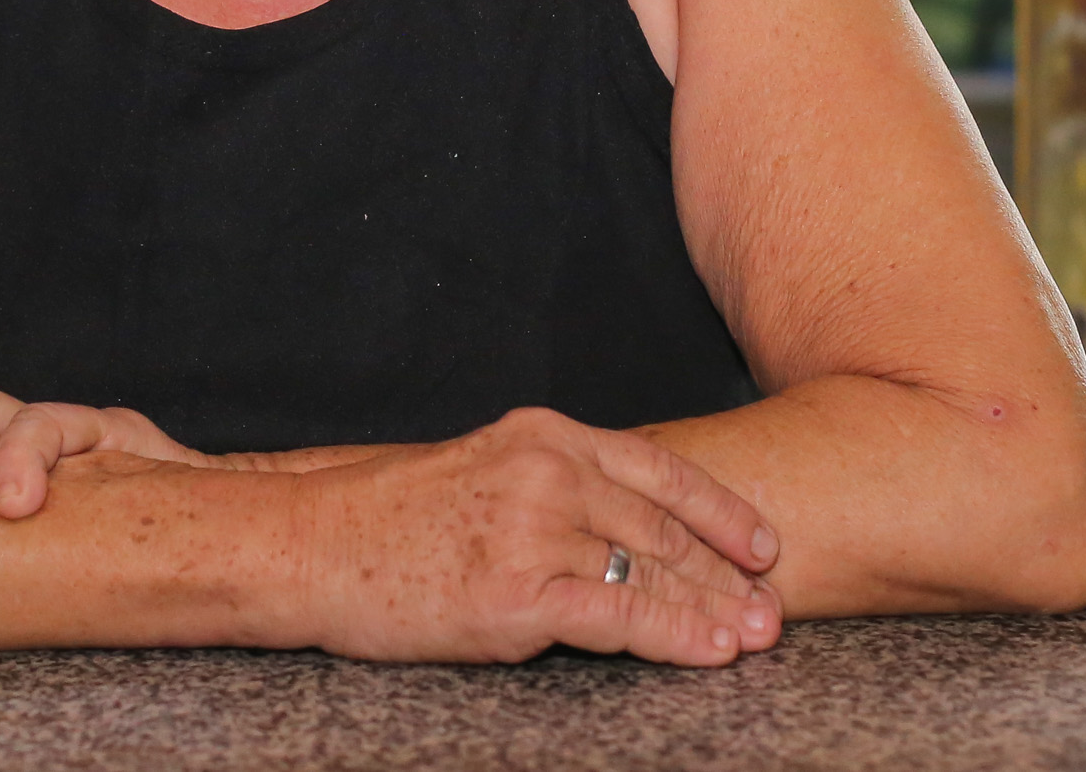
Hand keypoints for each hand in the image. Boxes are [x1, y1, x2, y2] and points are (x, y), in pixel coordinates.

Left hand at [0, 372, 215, 517]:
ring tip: (12, 506)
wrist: (188, 522)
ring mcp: (57, 427)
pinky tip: (44, 499)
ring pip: (12, 418)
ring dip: (7, 459)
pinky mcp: (114, 436)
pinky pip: (77, 433)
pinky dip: (56, 460)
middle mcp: (2, 427)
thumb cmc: (71, 537)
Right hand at [291, 407, 783, 666]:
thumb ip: (553, 484)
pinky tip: (709, 652)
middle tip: (773, 606)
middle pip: (665, 526)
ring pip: (652, 571)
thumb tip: (626, 525)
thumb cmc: (390, 517)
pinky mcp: (515, 592)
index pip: (660, 469)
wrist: (312, 543)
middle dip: (728, 572)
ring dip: (714, 608)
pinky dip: (675, 635)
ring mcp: (533, 529)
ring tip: (756, 635)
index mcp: (544, 434)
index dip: (722, 511)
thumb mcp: (483, 468)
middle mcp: (548, 471)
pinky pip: (620, 616)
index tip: (763, 543)